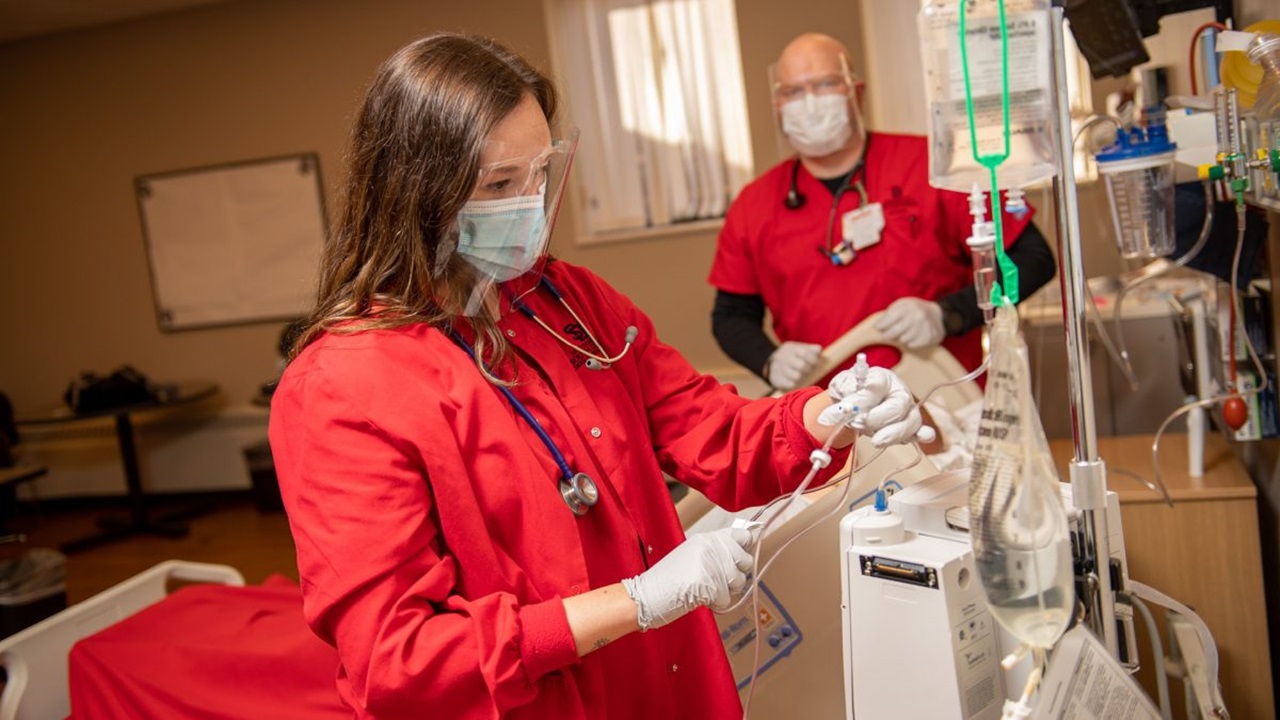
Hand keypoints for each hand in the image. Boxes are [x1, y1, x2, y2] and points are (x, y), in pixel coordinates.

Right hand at [620, 527, 753, 630]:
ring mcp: (710, 564)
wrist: (645, 595)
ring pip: (739, 581)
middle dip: (737, 575)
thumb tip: (743, 555)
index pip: (741, 535)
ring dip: (726, 591)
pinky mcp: (709, 583)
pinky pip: (727, 598)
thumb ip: (715, 553)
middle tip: (719, 581)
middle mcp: (710, 547)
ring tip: (706, 590)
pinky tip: (700, 598)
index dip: (744, 548)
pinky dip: (716, 604)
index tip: (740, 558)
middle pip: (745, 561)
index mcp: (706, 539)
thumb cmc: (667, 581)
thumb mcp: (691, 556)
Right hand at [766, 341, 822, 390]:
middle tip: (809, 370)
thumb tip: (819, 349)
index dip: (813, 360)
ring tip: (801, 374)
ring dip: (802, 376)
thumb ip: (811, 349)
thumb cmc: (791, 357)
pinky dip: (795, 383)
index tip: (816, 363)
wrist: (772, 365)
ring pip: (797, 376)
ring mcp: (777, 368)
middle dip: (809, 369)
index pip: (805, 353)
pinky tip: (794, 380)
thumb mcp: (799, 349)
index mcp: (789, 348)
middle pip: (802, 365)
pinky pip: (790, 384)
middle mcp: (781, 356)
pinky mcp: (776, 379)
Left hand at [818, 366, 931, 446]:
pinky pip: (919, 431)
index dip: (863, 399)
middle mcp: (899, 392)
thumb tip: (848, 405)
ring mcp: (906, 409)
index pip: (878, 385)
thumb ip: (844, 391)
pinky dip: (922, 435)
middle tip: (858, 424)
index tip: (847, 408)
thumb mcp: (841, 386)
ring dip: (892, 434)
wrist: (854, 403)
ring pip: (910, 421)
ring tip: (875, 441)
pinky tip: (924, 436)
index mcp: (882, 378)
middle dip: (877, 419)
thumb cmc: (851, 391)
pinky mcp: (909, 426)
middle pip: (897, 406)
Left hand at [874, 298, 944, 348]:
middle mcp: (917, 316)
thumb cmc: (914, 309)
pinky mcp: (929, 337)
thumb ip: (890, 313)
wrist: (937, 314)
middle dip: (887, 334)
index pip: (888, 319)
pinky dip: (910, 342)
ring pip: (902, 340)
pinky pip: (912, 345)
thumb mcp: (902, 304)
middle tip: (887, 334)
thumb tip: (877, 326)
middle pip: (893, 332)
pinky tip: (912, 336)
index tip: (878, 328)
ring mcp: (924, 327)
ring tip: (904, 332)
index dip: (880, 325)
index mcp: (907, 306)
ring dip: (900, 338)